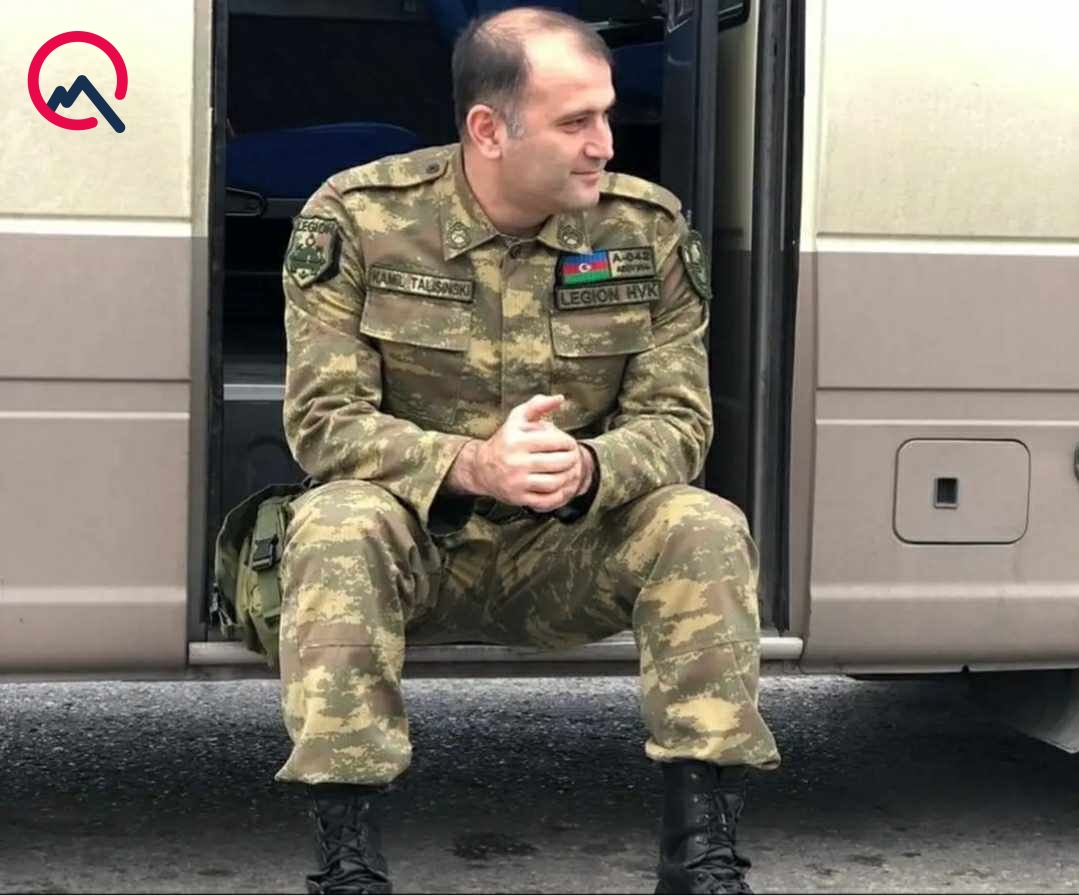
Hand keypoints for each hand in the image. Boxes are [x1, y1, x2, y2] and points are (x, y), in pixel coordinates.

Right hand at [474, 394, 590, 512]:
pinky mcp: (518, 498)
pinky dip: (559, 495)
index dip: (569, 442)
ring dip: (568, 477)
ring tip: (569, 470)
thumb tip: (560, 398)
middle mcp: (515, 462)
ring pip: (555, 482)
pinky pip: (547, 500)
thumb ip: (538, 405)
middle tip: (574, 457)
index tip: (569, 444)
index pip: (555, 441)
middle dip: (572, 459)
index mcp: (517, 440)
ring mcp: (517, 482)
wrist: (481, 468)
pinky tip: (561, 486)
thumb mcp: (517, 419)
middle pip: (558, 463)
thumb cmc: (505, 440)